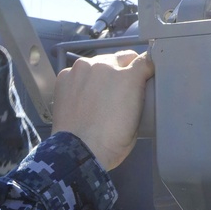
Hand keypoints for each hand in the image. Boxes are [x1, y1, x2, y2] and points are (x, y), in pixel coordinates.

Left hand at [51, 51, 153, 170]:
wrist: (78, 151)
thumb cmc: (113, 141)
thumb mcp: (138, 118)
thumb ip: (139, 95)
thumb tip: (136, 88)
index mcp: (127, 76)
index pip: (145, 60)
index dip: (146, 70)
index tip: (145, 79)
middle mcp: (104, 65)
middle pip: (121, 58)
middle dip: (124, 70)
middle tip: (121, 90)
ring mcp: (81, 69)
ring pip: (98, 64)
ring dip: (101, 74)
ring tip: (98, 95)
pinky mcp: (64, 76)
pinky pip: (78, 73)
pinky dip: (82, 81)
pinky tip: (82, 98)